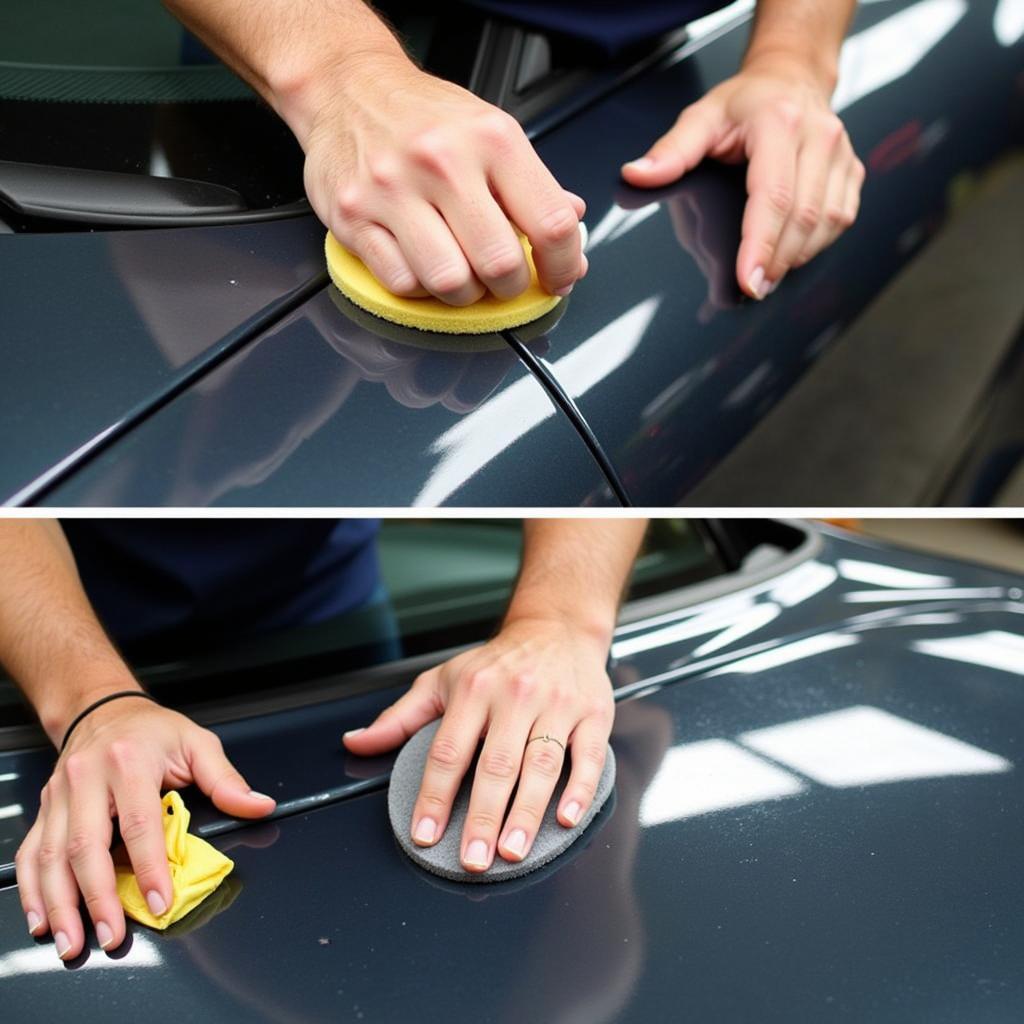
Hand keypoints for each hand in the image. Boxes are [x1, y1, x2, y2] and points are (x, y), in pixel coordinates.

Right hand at [15, 697, 274, 958]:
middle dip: (98, 897)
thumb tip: (258, 806)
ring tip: (74, 941)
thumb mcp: (197, 743)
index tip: (161, 901)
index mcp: (130, 761)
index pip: (139, 822)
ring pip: (52, 856)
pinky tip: (41, 919)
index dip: (149, 866)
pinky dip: (32, 891)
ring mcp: (60, 795)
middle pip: (86, 846)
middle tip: (113, 936)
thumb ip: (225, 779)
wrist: (104, 710)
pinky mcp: (44, 809)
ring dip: (59, 905)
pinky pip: (32, 854)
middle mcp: (87, 778)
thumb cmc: (152, 730)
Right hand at [301, 54, 586, 304]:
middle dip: (511, 287)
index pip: (551, 224)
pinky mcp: (354, 217)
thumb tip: (573, 223)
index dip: (563, 266)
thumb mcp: (492, 132)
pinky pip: (402, 282)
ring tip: (462, 275)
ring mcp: (393, 191)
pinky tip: (422, 264)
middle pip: (500, 264)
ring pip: (449, 282)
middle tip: (505, 279)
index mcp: (491, 140)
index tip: (559, 278)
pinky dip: (419, 287)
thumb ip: (535, 185)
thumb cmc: (424, 116)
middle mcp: (443, 162)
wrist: (347, 85)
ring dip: (464, 295)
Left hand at [344, 617, 613, 871]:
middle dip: (483, 817)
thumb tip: (356, 743)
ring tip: (512, 851)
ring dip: (527, 812)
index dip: (435, 796)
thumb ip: (400, 718)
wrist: (557, 628)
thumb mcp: (443, 680)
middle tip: (474, 861)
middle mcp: (515, 695)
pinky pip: (588, 755)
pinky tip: (566, 818)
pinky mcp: (592, 713)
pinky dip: (579, 789)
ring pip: (541, 764)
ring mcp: (557, 704)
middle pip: (497, 764)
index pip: (449, 751)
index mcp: (474, 690)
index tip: (426, 834)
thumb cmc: (497, 664)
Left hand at [622, 55, 863, 298]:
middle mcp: (819, 136)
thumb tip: (635, 176)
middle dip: (777, 261)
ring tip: (767, 277)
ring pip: (828, 221)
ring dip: (798, 257)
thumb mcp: (700, 118)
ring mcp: (841, 154)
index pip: (773, 195)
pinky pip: (841, 218)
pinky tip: (791, 256)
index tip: (747, 281)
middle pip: (803, 216)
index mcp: (778, 123)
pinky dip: (817, 244)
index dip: (761, 244)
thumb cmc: (742, 104)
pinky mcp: (852, 169)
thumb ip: (670, 152)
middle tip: (752, 290)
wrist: (791, 78)